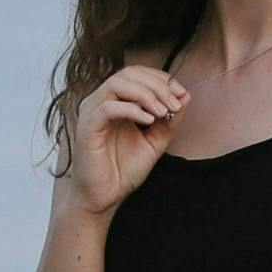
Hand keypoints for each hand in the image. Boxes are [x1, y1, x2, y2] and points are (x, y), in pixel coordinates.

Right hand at [67, 63, 189, 213]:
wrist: (104, 197)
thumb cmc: (123, 170)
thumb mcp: (155, 142)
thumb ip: (169, 120)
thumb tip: (185, 96)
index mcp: (115, 101)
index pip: (137, 73)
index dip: (161, 79)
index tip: (181, 94)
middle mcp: (101, 101)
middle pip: (128, 73)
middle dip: (157, 85)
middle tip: (174, 104)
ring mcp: (91, 112)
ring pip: (117, 83)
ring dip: (146, 94)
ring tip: (163, 112)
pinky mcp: (87, 127)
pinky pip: (108, 107)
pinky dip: (132, 109)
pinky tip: (148, 120)